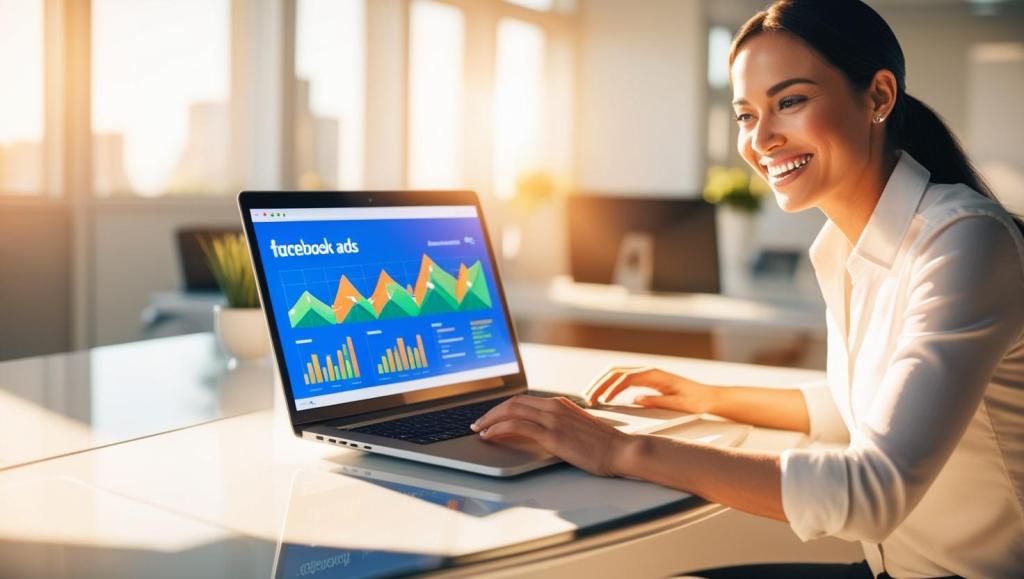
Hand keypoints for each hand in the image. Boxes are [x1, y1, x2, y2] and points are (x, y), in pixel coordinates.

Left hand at [471, 395, 633, 476]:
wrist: (622, 450)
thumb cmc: (603, 445)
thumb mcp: (577, 429)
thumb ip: (559, 426)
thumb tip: (540, 434)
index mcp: (559, 403)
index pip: (523, 400)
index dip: (502, 407)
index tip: (491, 416)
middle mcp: (553, 407)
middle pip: (513, 402)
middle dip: (490, 412)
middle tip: (478, 423)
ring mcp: (552, 419)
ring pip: (510, 411)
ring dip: (489, 420)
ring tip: (478, 430)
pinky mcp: (552, 435)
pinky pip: (517, 426)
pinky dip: (498, 429)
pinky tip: (490, 435)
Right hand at [584, 366, 716, 413]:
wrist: (708, 397)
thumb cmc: (696, 402)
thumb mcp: (678, 404)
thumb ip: (657, 401)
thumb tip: (634, 399)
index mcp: (654, 374)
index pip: (625, 378)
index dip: (610, 388)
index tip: (601, 402)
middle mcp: (647, 370)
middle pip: (615, 371)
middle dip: (598, 383)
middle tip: (587, 398)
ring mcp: (646, 373)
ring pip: (616, 373)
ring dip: (601, 383)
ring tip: (590, 396)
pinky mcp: (646, 379)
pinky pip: (622, 379)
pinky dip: (609, 385)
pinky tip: (603, 396)